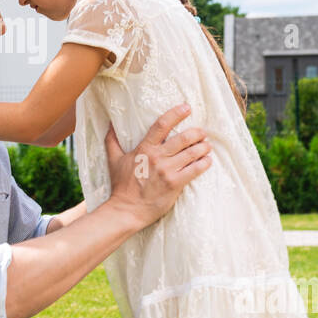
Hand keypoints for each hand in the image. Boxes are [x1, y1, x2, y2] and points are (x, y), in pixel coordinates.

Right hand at [104, 103, 210, 228]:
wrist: (127, 210)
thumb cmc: (121, 185)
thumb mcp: (114, 160)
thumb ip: (112, 140)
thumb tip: (109, 124)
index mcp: (144, 148)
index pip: (162, 125)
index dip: (176, 114)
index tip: (186, 107)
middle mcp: (158, 157)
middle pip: (183, 138)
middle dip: (197, 133)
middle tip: (202, 132)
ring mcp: (167, 171)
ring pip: (192, 153)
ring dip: (203, 147)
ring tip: (207, 145)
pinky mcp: (175, 184)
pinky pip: (195, 170)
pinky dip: (204, 164)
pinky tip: (208, 161)